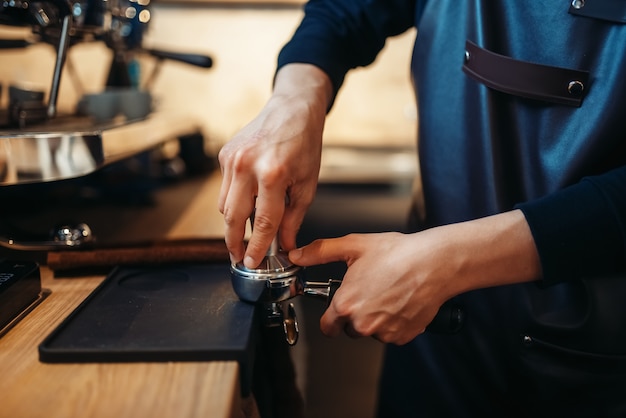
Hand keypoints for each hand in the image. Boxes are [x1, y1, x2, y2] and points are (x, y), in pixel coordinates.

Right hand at [218, 64, 333, 267]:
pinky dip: (233, 201)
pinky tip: (245, 204)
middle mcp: (247, 166)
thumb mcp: (307, 184)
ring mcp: (231, 159)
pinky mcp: (224, 155)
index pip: (262, 222)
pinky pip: (224, 189)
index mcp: (272, 174)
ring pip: (224, 205)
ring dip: (232, 225)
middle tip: (239, 257)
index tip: (253, 263)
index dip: (257, 247)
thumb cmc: (304, 144)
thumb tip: (284, 244)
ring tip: (242, 237)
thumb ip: (293, 218)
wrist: (292, 110)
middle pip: (233, 218)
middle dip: (234, 243)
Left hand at [289, 210, 541, 344]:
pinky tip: (400, 301)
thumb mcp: (353, 246)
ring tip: (388, 293)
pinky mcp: (403, 336)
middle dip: (356, 315)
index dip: (332, 317)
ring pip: (372, 332)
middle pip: (349, 329)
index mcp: (346, 304)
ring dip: (376, 319)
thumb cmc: (397, 253)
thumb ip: (320, 252)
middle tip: (369, 292)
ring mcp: (384, 332)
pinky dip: (394, 322)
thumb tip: (297, 255)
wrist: (434, 264)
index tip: (339, 309)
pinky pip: (392, 334)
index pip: (327, 327)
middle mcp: (363, 323)